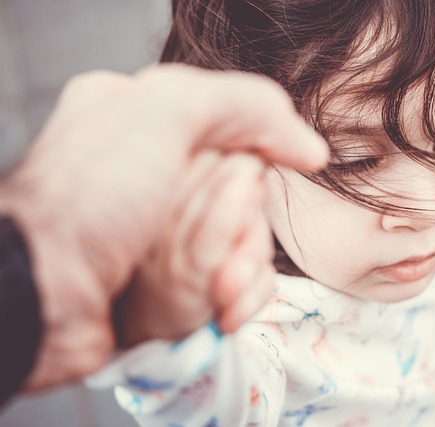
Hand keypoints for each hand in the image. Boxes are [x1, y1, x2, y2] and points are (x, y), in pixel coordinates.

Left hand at [0, 64, 326, 389]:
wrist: (41, 294)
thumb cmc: (92, 196)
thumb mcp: (164, 111)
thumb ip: (247, 105)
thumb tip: (312, 151)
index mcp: (149, 120)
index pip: (239, 135)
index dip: (250, 163)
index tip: (240, 179)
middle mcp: (160, 173)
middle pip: (249, 195)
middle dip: (245, 226)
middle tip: (221, 240)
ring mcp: (167, 231)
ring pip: (247, 243)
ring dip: (242, 266)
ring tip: (218, 287)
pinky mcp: (177, 281)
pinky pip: (235, 283)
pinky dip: (238, 297)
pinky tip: (222, 308)